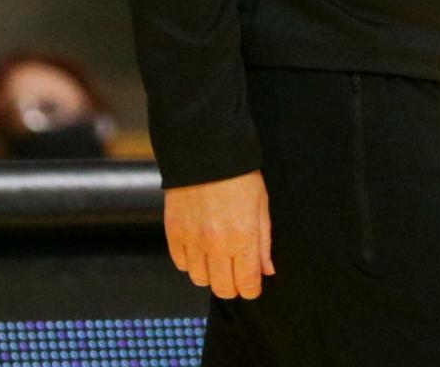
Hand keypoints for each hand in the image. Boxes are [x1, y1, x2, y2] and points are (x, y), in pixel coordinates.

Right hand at [164, 168, 275, 298]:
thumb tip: (266, 271)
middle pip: (223, 289)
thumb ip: (263, 240)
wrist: (204, 150)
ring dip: (210, 273)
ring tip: (216, 255)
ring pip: (200, 280)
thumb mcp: (261, 203)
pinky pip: (181, 264)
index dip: (251, 289)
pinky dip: (191, 261)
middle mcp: (216, 245)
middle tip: (235, 270)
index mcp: (242, 237)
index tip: (252, 284)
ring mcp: (192, 241)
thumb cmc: (238, 173)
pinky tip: (199, 245)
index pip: (246, 284)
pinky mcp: (173, 234)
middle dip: (232, 285)